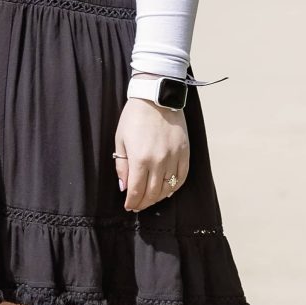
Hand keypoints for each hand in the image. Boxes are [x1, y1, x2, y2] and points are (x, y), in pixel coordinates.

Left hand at [114, 98, 191, 212]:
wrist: (156, 98)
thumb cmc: (134, 117)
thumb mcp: (121, 140)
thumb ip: (122, 166)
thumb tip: (124, 187)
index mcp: (140, 159)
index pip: (137, 190)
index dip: (132, 202)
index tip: (129, 206)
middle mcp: (159, 161)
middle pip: (153, 193)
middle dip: (143, 203)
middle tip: (137, 205)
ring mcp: (174, 157)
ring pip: (168, 188)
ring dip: (158, 197)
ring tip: (150, 199)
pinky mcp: (184, 152)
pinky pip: (182, 177)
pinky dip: (174, 187)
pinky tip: (167, 190)